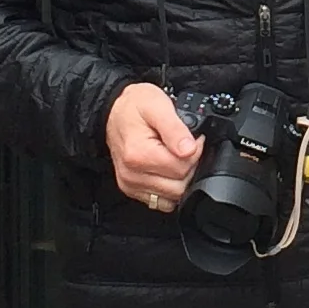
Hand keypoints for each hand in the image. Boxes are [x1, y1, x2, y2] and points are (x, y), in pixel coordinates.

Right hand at [107, 82, 202, 213]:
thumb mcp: (158, 106)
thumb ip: (175, 129)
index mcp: (138, 154)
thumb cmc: (135, 106)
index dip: (194, 152)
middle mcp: (132, 174)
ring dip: (179, 178)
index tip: (191, 139)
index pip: (182, 168)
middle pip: (179, 186)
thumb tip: (190, 150)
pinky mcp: (132, 189)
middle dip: (188, 166)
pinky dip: (169, 188)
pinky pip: (160, 201)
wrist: (113, 111)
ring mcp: (130, 184)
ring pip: (172, 196)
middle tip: (183, 147)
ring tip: (173, 156)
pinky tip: (166, 170)